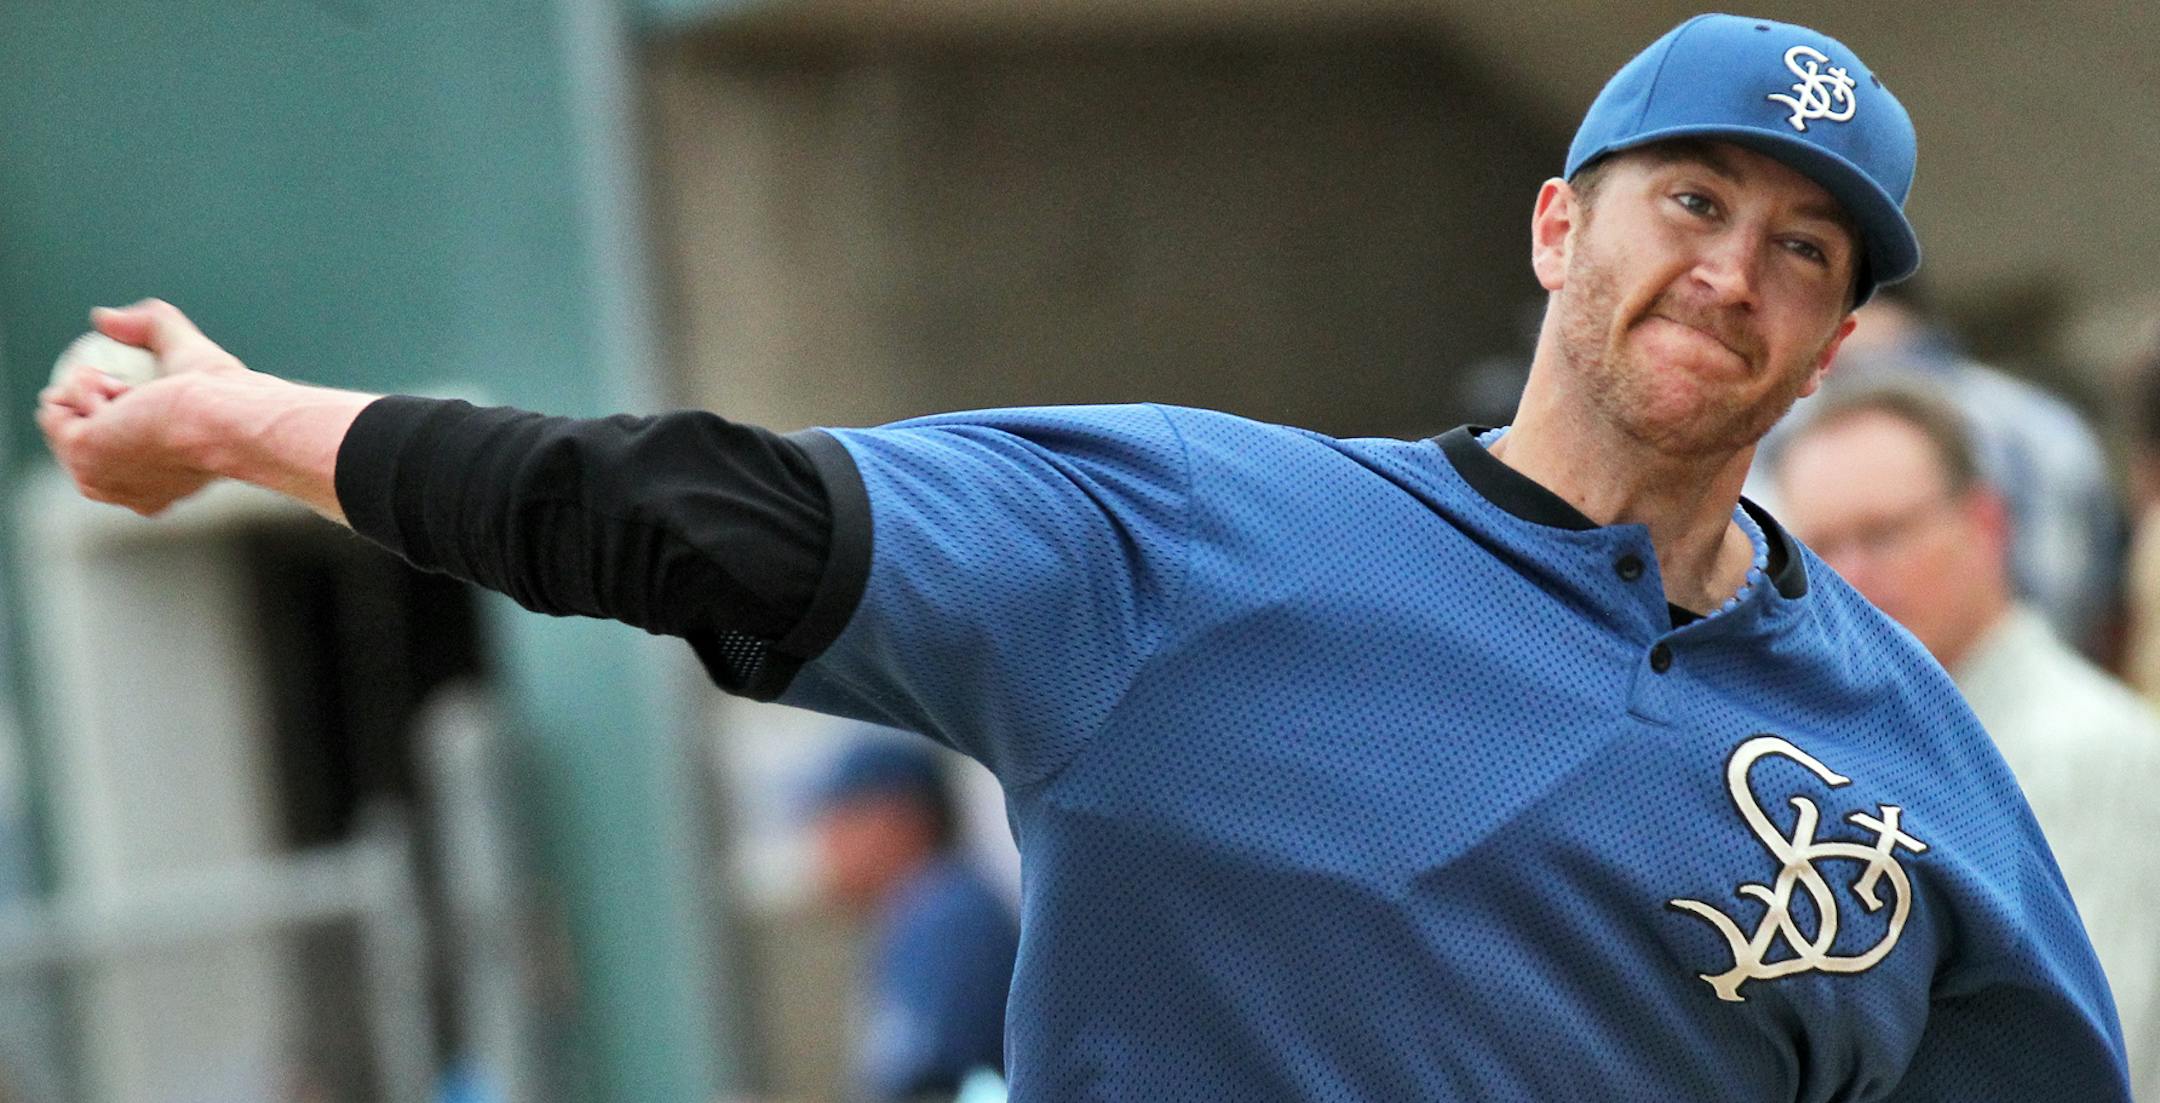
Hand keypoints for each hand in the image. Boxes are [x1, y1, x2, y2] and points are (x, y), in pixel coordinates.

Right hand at [36, 299, 247, 515]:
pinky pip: (55, 405)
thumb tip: (103, 318)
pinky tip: (122, 395)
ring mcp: (93, 475)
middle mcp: (112, 488)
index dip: (110, 406)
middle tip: (140, 396)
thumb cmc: (225, 398)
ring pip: (59, 413)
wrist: (227, 419)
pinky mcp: (81, 453)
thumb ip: (152, 327)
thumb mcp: (190, 354)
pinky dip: (83, 386)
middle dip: (96, 397)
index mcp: (142, 487)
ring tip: (134, 397)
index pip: (99, 442)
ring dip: (90, 388)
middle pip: (72, 427)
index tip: (143, 396)